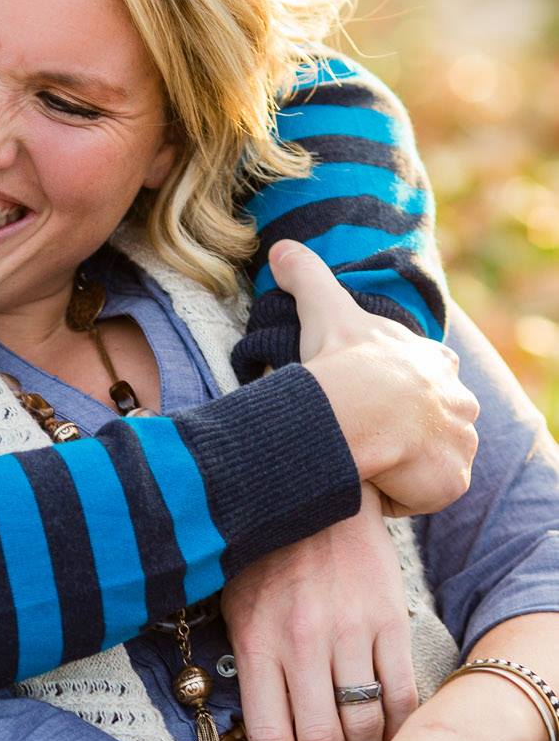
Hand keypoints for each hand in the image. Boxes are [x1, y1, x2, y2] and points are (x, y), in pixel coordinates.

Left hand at [222, 488, 417, 740]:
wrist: (315, 487)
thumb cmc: (264, 555)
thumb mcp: (233, 606)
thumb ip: (246, 666)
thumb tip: (256, 735)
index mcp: (257, 643)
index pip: (271, 738)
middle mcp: (302, 642)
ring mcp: (349, 630)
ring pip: (363, 723)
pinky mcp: (388, 618)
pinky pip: (400, 690)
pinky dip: (399, 725)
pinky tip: (393, 740)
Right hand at [271, 241, 477, 514]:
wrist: (358, 413)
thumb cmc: (344, 361)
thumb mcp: (325, 310)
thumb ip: (306, 276)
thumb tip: (281, 247)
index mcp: (435, 361)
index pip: (434, 372)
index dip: (407, 386)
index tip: (376, 395)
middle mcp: (459, 400)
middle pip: (439, 419)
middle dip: (410, 430)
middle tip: (367, 436)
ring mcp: (459, 442)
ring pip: (433, 458)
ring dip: (405, 464)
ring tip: (365, 462)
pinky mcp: (450, 480)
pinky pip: (427, 493)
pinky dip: (402, 494)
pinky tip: (372, 484)